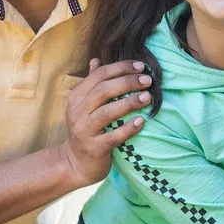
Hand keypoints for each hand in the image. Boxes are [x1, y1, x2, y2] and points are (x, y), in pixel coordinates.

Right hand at [59, 59, 150, 186]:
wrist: (75, 163)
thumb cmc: (86, 129)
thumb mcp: (84, 105)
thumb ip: (91, 83)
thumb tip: (96, 60)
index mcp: (76, 97)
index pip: (99, 75)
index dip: (120, 68)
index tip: (140, 66)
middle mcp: (77, 112)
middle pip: (103, 91)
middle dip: (128, 82)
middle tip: (148, 80)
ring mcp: (84, 131)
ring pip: (107, 112)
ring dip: (129, 103)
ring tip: (148, 97)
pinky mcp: (93, 148)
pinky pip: (112, 137)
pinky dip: (127, 129)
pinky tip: (141, 121)